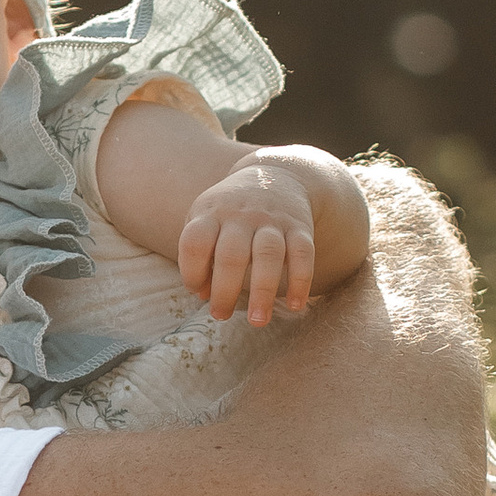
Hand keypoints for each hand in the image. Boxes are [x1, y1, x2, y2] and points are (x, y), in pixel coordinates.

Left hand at [177, 159, 318, 326]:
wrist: (277, 174)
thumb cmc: (231, 210)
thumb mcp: (206, 219)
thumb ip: (199, 255)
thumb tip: (202, 295)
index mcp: (212, 213)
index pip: (195, 242)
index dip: (191, 271)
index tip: (197, 290)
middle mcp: (241, 215)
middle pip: (231, 254)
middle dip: (225, 290)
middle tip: (220, 316)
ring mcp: (272, 220)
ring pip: (268, 255)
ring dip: (263, 291)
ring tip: (257, 321)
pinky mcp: (300, 226)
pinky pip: (303, 253)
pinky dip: (301, 280)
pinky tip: (297, 306)